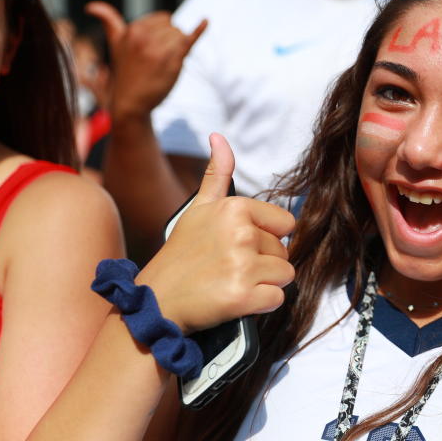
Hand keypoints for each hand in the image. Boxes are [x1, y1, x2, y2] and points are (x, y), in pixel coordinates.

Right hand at [86, 1, 206, 120]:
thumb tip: (90, 6)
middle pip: (174, 27)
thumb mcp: (115, 43)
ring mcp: (158, 48)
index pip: (163, 19)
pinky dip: (199, 30)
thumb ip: (108, 21)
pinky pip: (188, 41)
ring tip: (163, 64)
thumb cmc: (126, 71)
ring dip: (178, 49)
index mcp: (132, 29)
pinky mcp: (171, 61)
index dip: (162, 34)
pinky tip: (206, 22)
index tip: (151, 50)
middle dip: (171, 41)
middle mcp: (143, 37)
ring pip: (181, 36)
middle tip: (157, 60)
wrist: (131, 102)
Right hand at [136, 133, 295, 332]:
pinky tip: (235, 300)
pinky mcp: (242, 297)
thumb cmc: (182, 255)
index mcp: (235, 208)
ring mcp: (242, 266)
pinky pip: (277, 299)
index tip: (237, 246)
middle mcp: (241, 234)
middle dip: (263, 262)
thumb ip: (217, 173)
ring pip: (285, 275)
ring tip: (231, 282)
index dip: (265, 238)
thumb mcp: (197, 208)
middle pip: (284, 251)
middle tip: (228, 267)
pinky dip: (260, 304)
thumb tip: (219, 136)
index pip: (285, 224)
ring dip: (264, 284)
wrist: (156, 301)